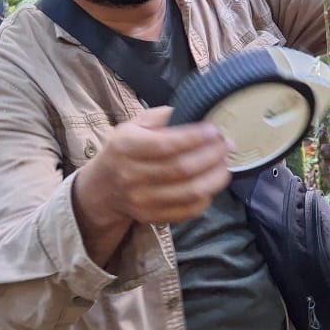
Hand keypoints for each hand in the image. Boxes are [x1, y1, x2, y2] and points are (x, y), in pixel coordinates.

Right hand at [74, 106, 232, 229]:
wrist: (102, 189)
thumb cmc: (124, 151)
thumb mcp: (133, 126)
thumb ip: (160, 117)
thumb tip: (194, 111)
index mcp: (125, 147)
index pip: (165, 145)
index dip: (195, 138)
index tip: (215, 130)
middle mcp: (131, 176)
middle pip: (182, 169)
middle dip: (212, 155)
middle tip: (228, 145)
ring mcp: (142, 200)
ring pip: (190, 192)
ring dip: (215, 177)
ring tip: (226, 163)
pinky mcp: (153, 217)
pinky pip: (188, 210)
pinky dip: (207, 196)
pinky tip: (212, 182)